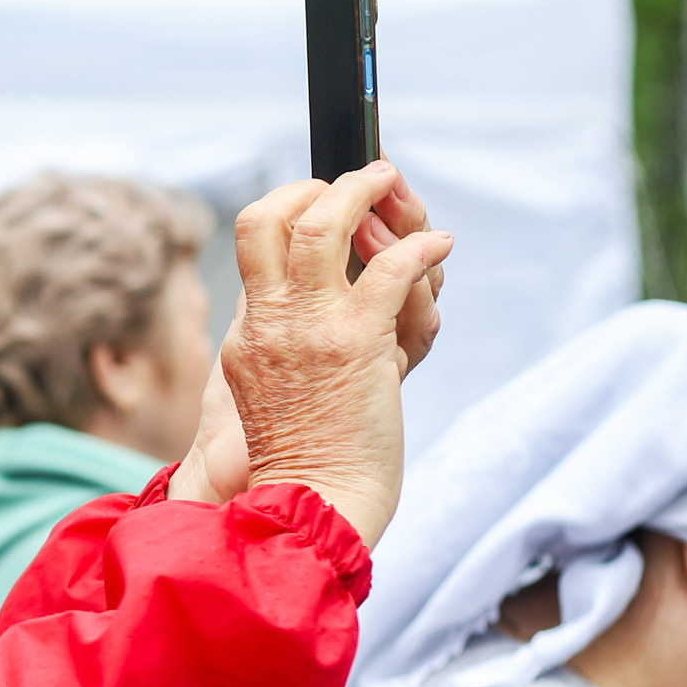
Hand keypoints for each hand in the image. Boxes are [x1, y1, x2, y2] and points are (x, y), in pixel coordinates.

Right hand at [172, 162, 450, 547]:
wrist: (312, 506)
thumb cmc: (305, 464)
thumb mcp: (273, 394)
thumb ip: (288, 345)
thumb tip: (338, 309)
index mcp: (248, 335)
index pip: (253, 244)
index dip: (290, 208)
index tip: (323, 205)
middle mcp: (269, 322)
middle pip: (269, 217)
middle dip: (317, 186)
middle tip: (361, 180)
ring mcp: (309, 328)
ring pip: (326, 223)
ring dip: (366, 193)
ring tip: (394, 185)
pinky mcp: (356, 343)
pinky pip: (392, 268)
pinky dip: (422, 249)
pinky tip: (438, 247)